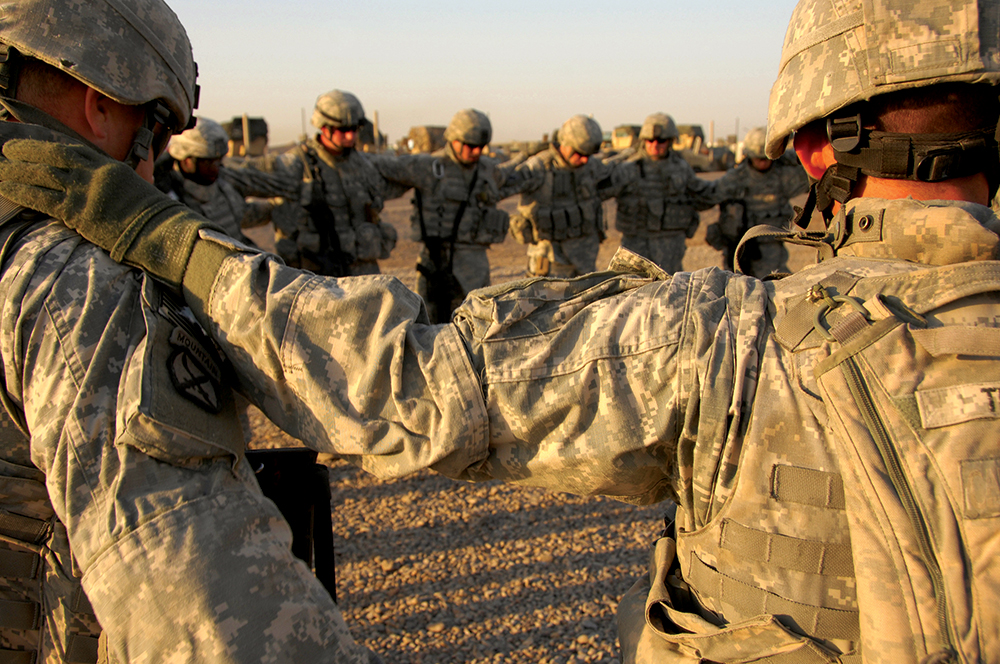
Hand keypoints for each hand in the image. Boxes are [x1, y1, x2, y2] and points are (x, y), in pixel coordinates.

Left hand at [0, 138, 213, 290]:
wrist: (166, 234)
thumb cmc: (151, 218)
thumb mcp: (129, 189)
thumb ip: (106, 180)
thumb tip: (85, 181)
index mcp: (106, 165)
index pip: (66, 141)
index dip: (38, 129)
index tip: (17, 116)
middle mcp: (95, 173)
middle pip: (50, 152)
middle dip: (22, 145)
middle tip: (0, 141)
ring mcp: (88, 192)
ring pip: (42, 173)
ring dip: (15, 168)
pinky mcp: (81, 213)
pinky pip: (43, 199)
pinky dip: (21, 190)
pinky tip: (4, 186)